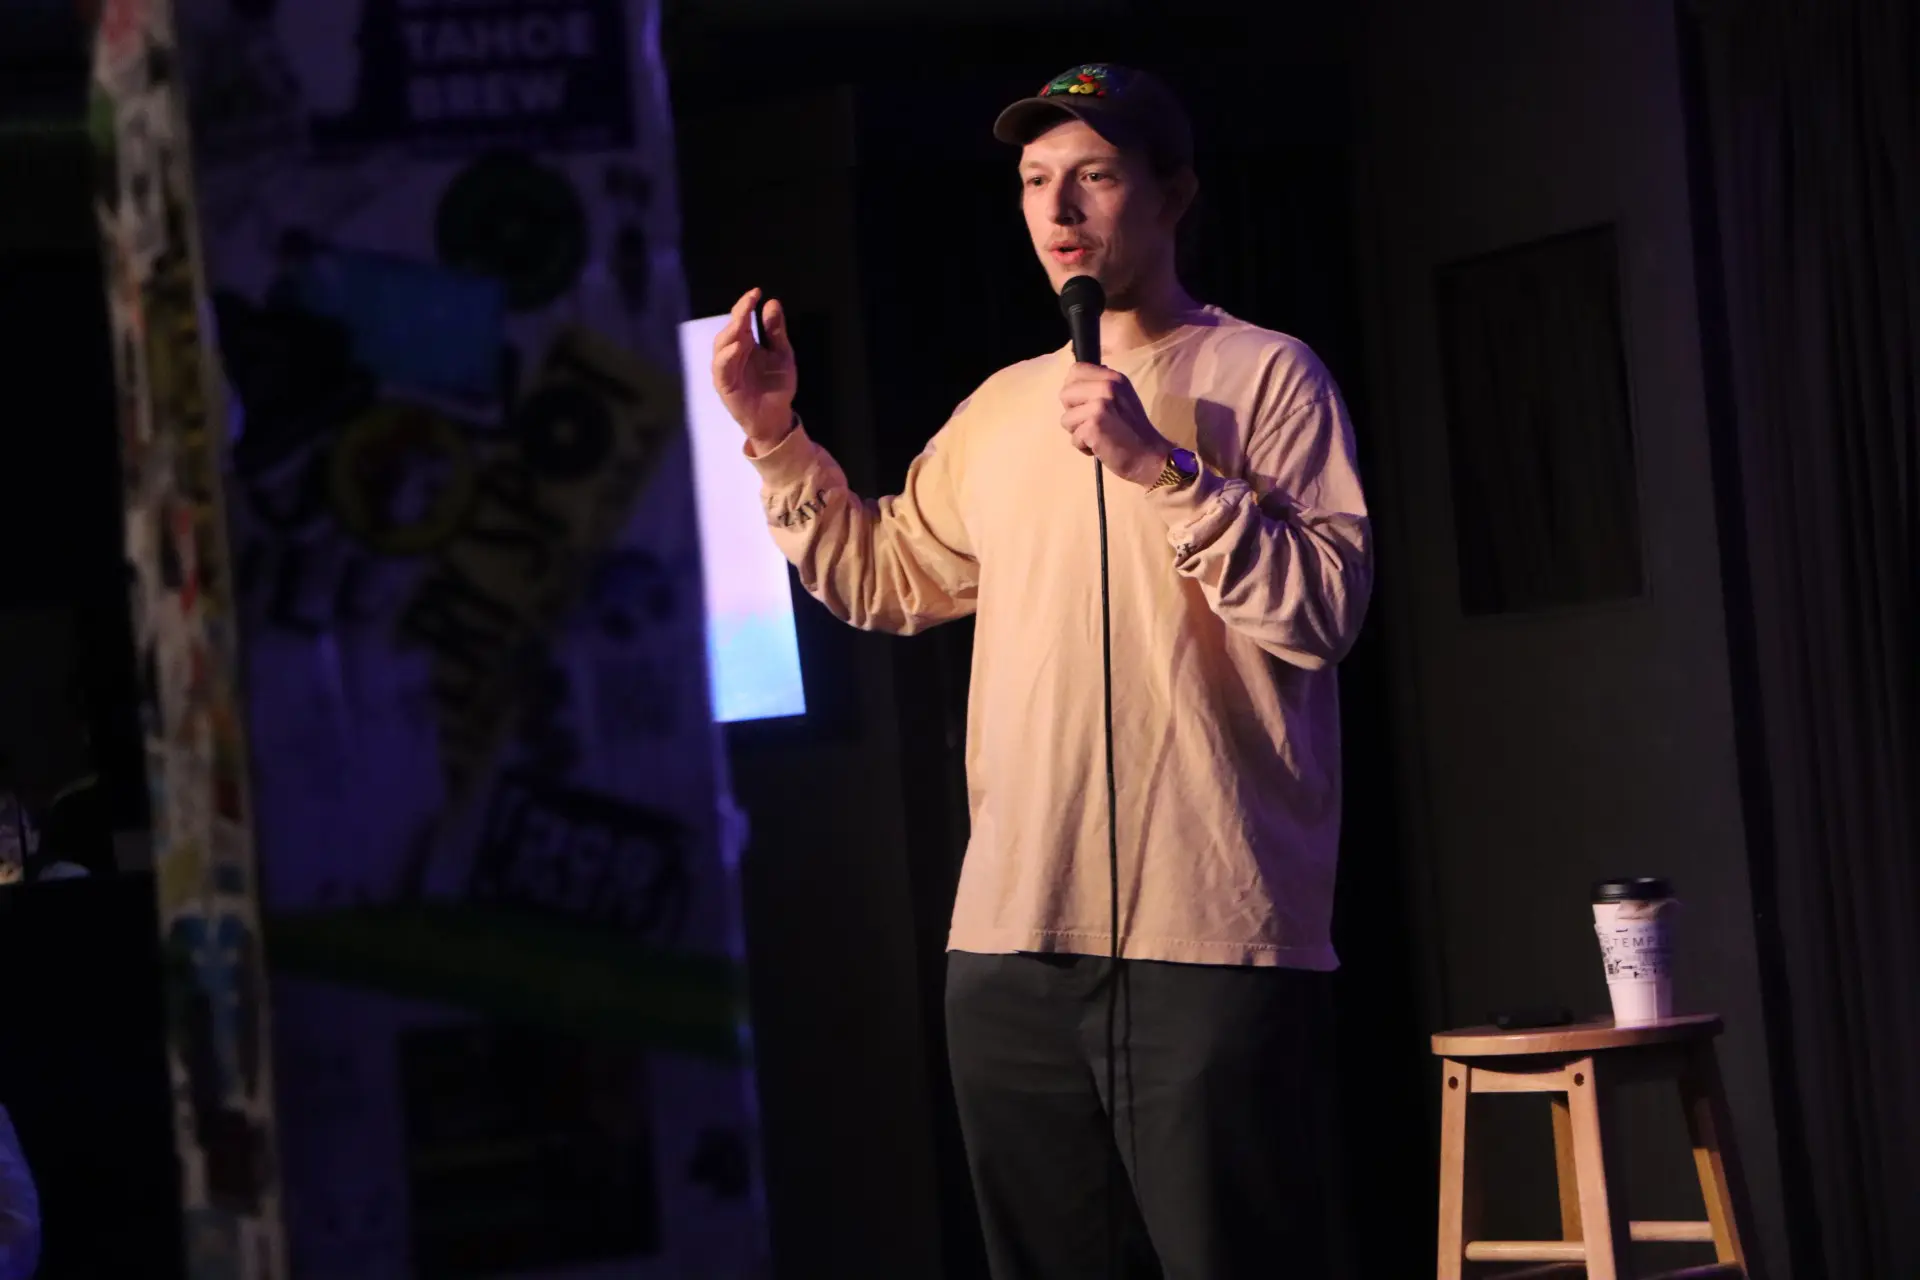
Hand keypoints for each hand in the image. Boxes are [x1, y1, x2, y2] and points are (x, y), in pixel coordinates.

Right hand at [712, 288, 797, 452]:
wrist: (776, 416)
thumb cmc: (777, 385)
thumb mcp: (782, 354)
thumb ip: (776, 331)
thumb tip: (772, 302)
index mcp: (745, 343)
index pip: (741, 319)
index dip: (746, 305)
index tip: (756, 292)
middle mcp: (732, 353)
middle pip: (730, 330)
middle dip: (738, 315)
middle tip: (748, 303)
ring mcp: (726, 369)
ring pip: (721, 346)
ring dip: (730, 333)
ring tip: (741, 322)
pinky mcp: (724, 385)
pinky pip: (721, 369)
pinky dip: (727, 357)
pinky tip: (738, 347)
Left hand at [1060, 364, 1171, 487]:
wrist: (1149, 456)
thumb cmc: (1133, 430)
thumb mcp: (1122, 397)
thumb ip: (1100, 386)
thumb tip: (1074, 380)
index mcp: (1113, 377)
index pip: (1075, 370)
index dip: (1073, 389)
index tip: (1085, 404)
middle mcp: (1107, 385)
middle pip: (1065, 394)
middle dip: (1073, 412)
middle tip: (1093, 422)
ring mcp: (1100, 405)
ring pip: (1065, 418)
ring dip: (1078, 432)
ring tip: (1098, 435)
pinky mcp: (1094, 425)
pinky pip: (1073, 438)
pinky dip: (1083, 447)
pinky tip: (1100, 446)